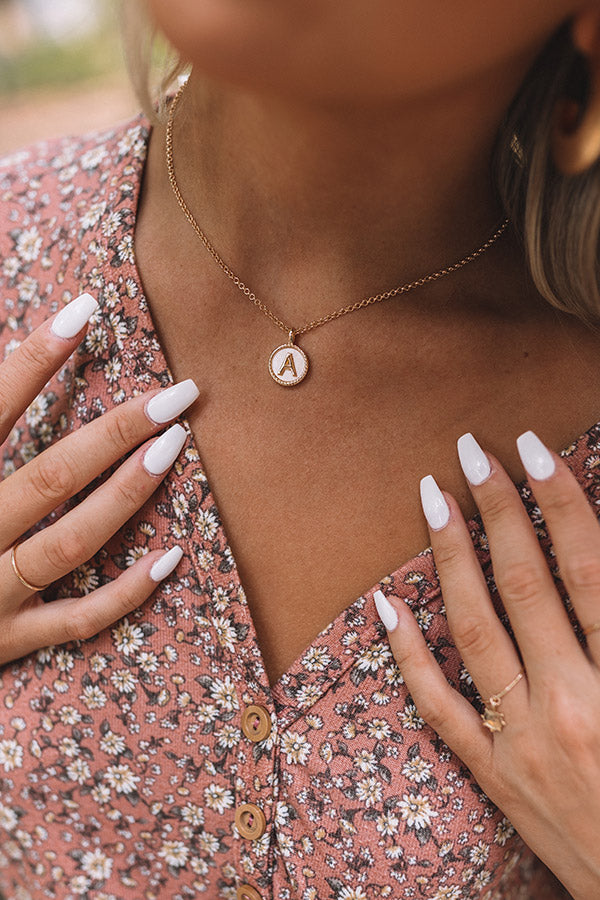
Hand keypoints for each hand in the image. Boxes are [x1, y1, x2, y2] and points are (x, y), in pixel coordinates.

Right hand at [0, 292, 198, 664]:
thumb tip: (8, 358)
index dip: (35, 359)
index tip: (85, 311)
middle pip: (51, 477)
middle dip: (115, 431)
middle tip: (177, 393)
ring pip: (70, 542)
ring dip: (126, 494)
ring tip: (174, 447)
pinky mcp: (7, 640)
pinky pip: (76, 620)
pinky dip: (125, 593)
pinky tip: (170, 556)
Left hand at [374, 430, 599, 899]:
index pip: (591, 569)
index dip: (562, 501)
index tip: (533, 449)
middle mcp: (574, 705)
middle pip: (527, 584)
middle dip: (499, 509)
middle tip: (472, 450)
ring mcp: (526, 742)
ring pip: (476, 630)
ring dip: (451, 557)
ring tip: (432, 498)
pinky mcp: (497, 777)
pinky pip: (440, 708)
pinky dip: (408, 654)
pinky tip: (384, 604)